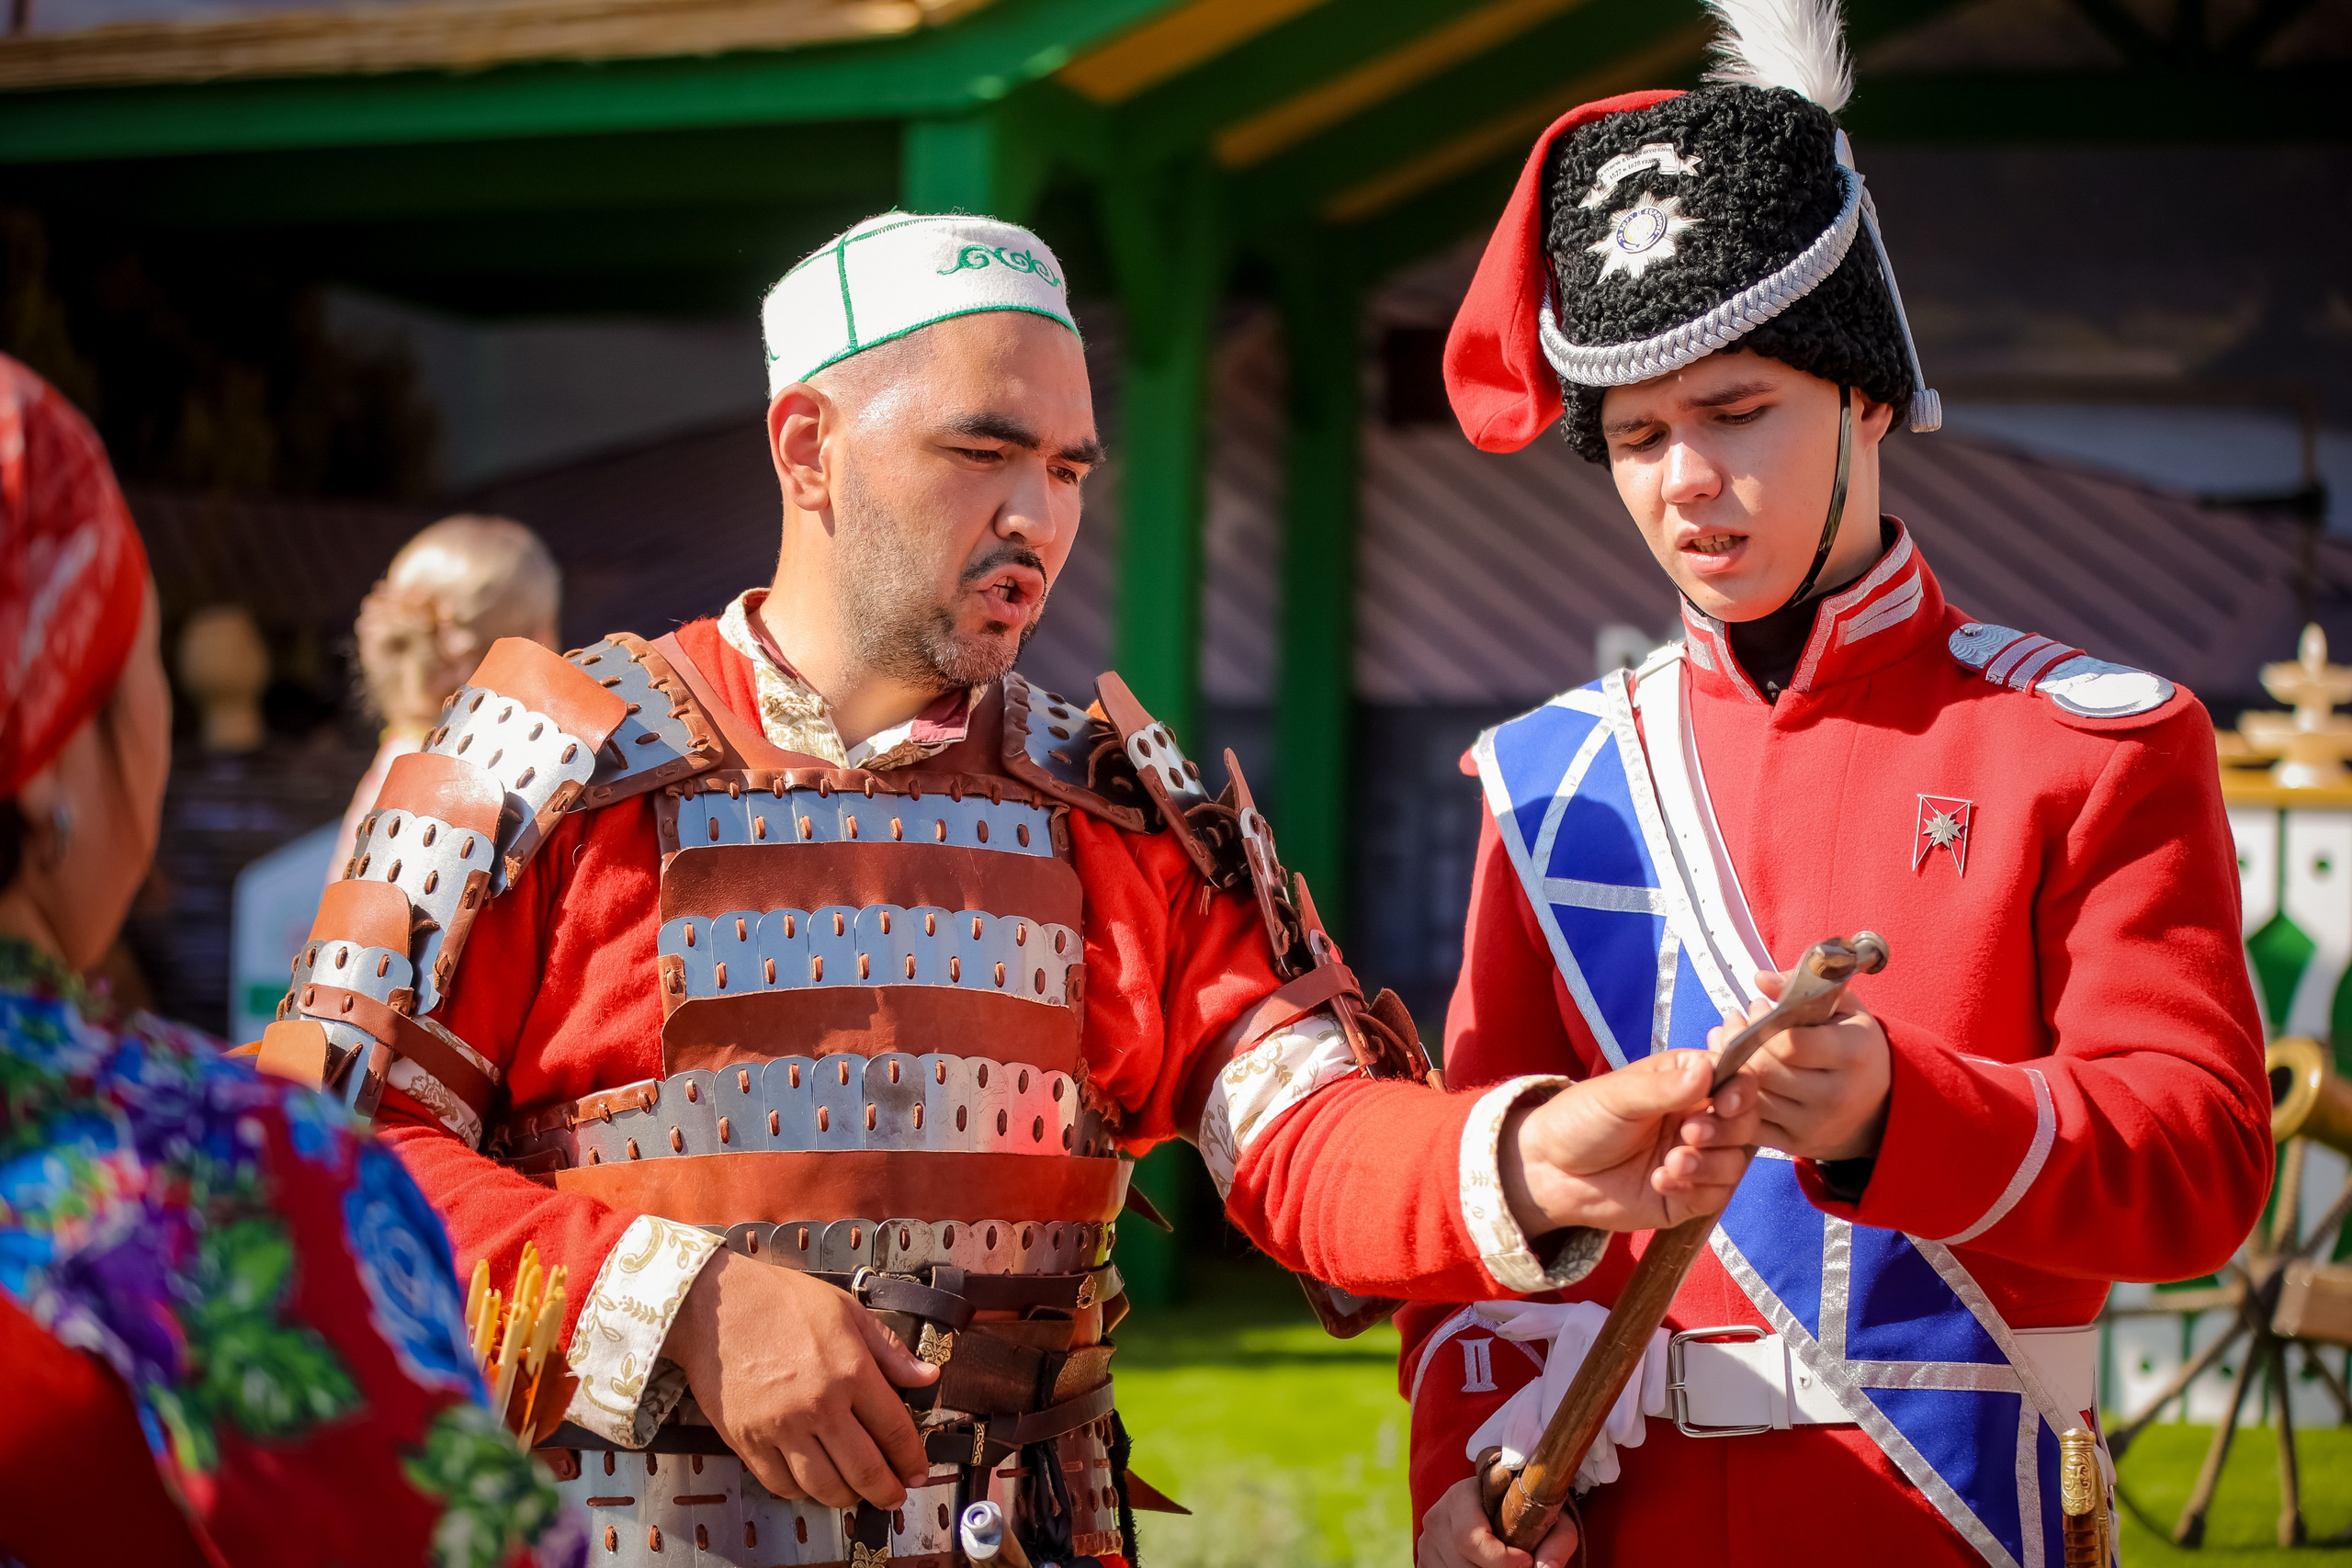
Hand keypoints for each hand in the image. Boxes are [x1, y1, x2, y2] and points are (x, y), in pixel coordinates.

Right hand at [664, 1250, 939, 1508]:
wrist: (717, 1305)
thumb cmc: (780, 1300)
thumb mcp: (848, 1311)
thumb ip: (890, 1350)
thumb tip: (928, 1376)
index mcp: (851, 1371)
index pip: (894, 1430)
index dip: (911, 1459)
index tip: (917, 1472)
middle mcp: (820, 1405)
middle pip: (864, 1469)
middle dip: (886, 1490)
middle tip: (893, 1496)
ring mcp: (781, 1427)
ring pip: (824, 1486)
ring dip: (847, 1498)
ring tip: (857, 1494)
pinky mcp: (748, 1440)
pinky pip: (781, 1484)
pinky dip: (802, 1493)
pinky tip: (813, 1484)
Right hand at [1417, 1474, 1577, 1567]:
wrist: (1502, 1506)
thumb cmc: (1527, 1512)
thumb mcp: (1550, 1519)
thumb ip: (1556, 1542)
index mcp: (1461, 1495)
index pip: (1471, 1538)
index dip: (1502, 1560)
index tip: (1527, 1561)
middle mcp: (1438, 1515)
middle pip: (1464, 1564)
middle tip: (1519, 1566)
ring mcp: (1427, 1539)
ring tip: (1501, 1564)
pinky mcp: (1424, 1558)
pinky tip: (1483, 1567)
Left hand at [1501, 1049, 1758, 1235]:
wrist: (1549, 1171)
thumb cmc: (1580, 1119)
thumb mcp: (1618, 1096)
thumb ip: (1663, 1088)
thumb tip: (1707, 1068)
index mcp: (1685, 1082)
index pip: (1734, 1081)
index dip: (1741, 1092)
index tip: (1725, 1103)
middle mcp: (1697, 1117)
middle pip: (1745, 1123)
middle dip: (1725, 1130)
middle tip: (1690, 1134)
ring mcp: (1695, 1158)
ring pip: (1735, 1162)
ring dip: (1710, 1164)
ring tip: (1671, 1163)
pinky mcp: (1687, 1196)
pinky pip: (1715, 1196)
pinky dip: (1695, 1190)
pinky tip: (1662, 1182)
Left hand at [1718, 967, 1891, 1160]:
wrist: (1878, 1111)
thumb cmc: (1856, 1049)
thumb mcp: (1845, 1010)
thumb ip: (1807, 987)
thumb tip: (1760, 979)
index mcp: (1853, 1054)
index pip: (1790, 1042)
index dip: (1764, 1021)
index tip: (1759, 1006)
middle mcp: (1835, 1095)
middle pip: (1764, 1070)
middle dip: (1740, 1041)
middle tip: (1735, 1021)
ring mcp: (1813, 1125)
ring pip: (1750, 1096)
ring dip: (1728, 1065)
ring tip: (1727, 1040)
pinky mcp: (1793, 1145)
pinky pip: (1746, 1124)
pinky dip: (1728, 1097)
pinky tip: (1729, 1072)